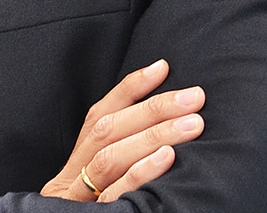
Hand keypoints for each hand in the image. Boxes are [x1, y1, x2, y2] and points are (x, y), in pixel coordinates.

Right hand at [40, 59, 203, 202]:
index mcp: (74, 166)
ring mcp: (81, 202)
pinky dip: (143, 172)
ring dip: (154, 134)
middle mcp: (72, 179)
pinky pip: (118, 196)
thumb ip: (117, 161)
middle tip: (194, 95)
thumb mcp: (97, 191)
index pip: (99, 115)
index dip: (129, 89)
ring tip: (193, 122)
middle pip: (107, 131)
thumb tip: (164, 127)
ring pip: (111, 157)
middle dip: (152, 108)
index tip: (162, 67)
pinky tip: (169, 157)